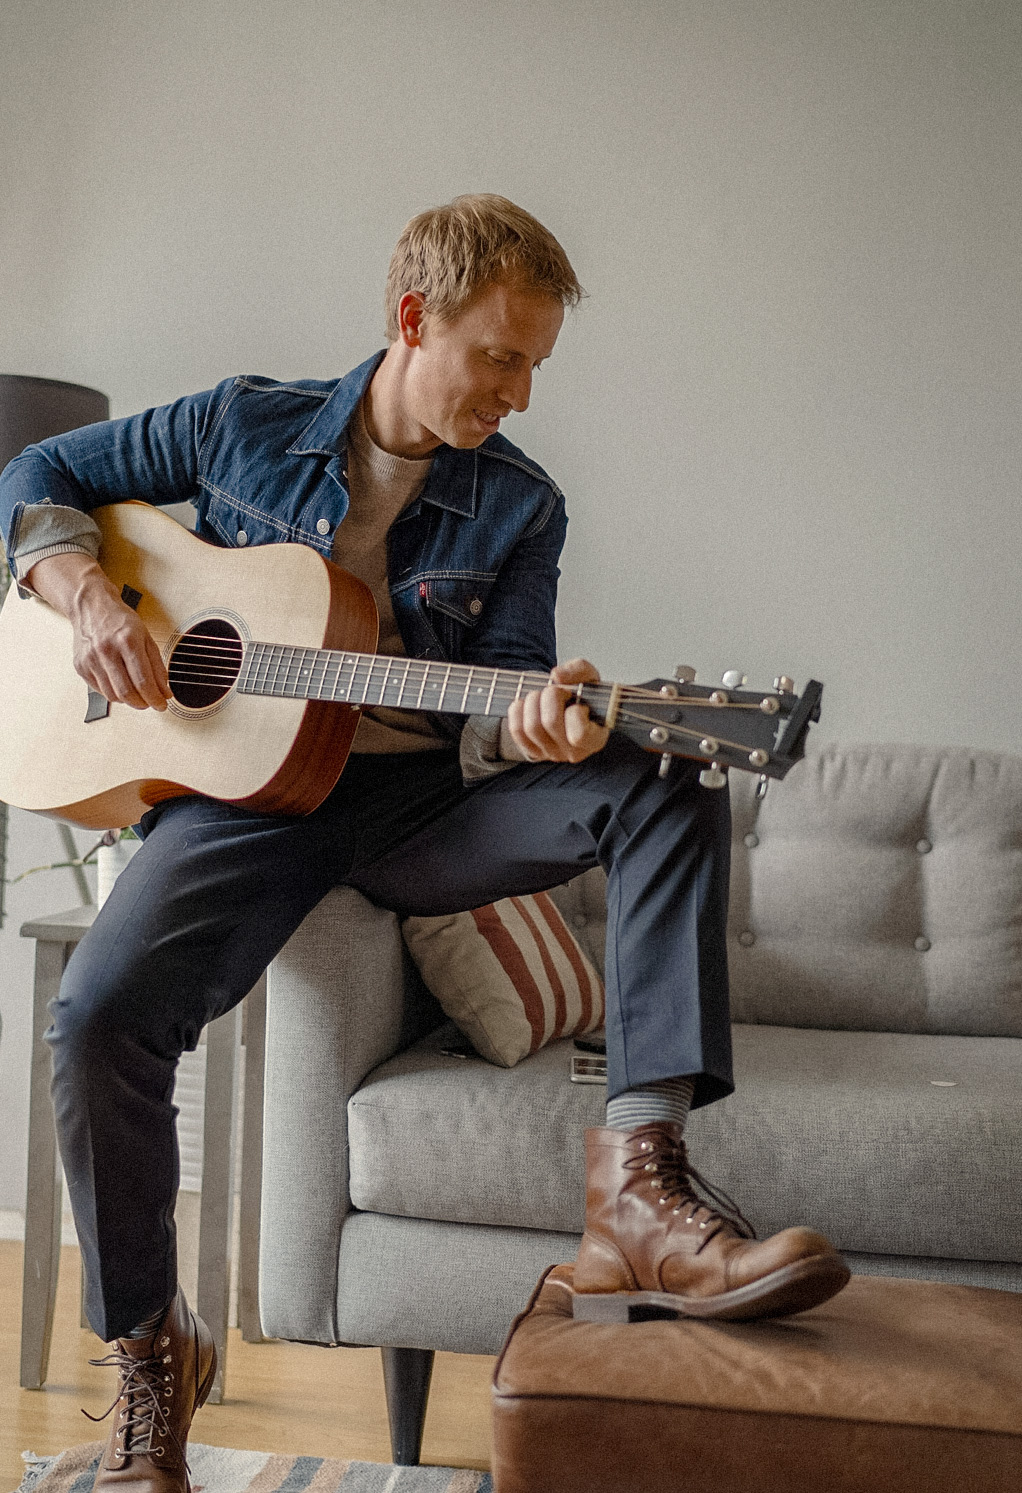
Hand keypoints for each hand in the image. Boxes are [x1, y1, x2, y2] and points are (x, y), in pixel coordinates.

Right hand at [26, 552, 171, 710]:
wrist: (91, 606)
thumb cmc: (120, 620)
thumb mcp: (146, 637)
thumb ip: (157, 666)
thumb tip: (165, 692)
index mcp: (127, 641)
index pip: (143, 680)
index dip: (154, 698)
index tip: (162, 705)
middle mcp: (106, 650)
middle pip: (126, 692)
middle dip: (142, 703)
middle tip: (150, 704)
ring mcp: (90, 659)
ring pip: (112, 695)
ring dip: (128, 700)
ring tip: (137, 695)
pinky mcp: (80, 665)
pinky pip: (99, 690)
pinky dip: (113, 693)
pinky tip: (121, 685)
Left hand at [505, 657, 609, 763]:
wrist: (567, 707)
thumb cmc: (583, 696)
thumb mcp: (589, 677)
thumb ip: (579, 669)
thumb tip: (557, 676)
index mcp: (594, 738)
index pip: (579, 734)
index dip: (574, 711)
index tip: (577, 702)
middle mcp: (574, 752)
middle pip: (550, 723)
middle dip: (550, 695)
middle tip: (556, 690)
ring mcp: (551, 754)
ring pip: (531, 727)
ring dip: (533, 701)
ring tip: (541, 695)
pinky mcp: (532, 751)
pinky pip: (517, 730)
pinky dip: (518, 710)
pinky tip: (528, 704)